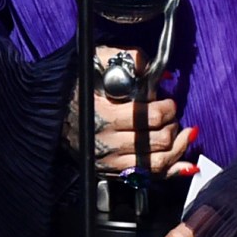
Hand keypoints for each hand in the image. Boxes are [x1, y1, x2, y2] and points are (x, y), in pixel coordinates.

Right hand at [65, 46, 198, 175]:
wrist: (51, 111)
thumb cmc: (77, 84)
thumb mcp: (99, 60)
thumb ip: (130, 60)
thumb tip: (163, 74)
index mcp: (105, 115)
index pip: (150, 116)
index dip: (167, 107)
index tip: (167, 101)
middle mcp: (108, 142)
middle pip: (158, 140)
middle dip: (172, 125)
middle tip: (171, 115)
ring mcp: (110, 160)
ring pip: (157, 162)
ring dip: (177, 148)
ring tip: (184, 134)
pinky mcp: (112, 171)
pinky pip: (148, 177)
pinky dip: (171, 171)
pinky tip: (185, 164)